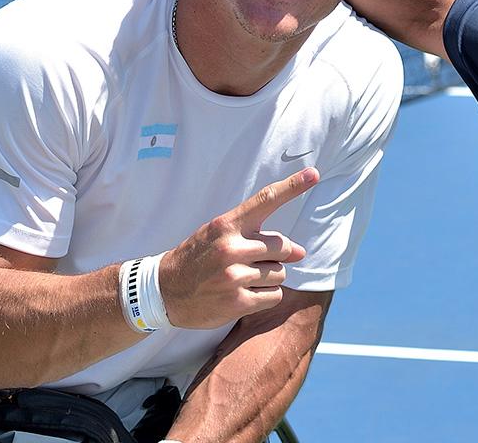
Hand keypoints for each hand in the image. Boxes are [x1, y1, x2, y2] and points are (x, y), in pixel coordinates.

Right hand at [159, 168, 318, 328]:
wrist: (163, 291)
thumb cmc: (198, 258)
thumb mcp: (219, 235)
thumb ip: (258, 237)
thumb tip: (301, 252)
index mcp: (226, 225)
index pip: (265, 200)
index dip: (292, 186)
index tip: (313, 174)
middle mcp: (231, 248)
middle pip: (282, 247)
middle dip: (278, 255)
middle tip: (256, 261)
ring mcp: (234, 276)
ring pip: (280, 273)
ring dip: (270, 277)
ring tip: (244, 278)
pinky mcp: (237, 302)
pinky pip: (274, 295)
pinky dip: (267, 296)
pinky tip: (245, 294)